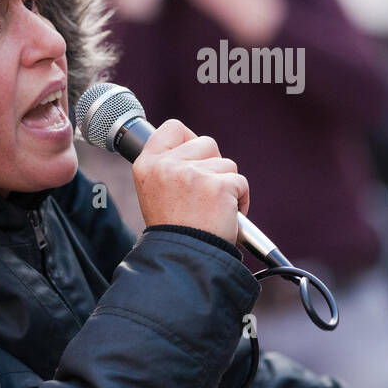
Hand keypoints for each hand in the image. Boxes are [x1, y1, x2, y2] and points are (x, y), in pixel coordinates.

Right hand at [132, 119, 248, 244]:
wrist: (184, 259)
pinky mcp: (218, 186)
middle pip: (206, 143)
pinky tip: (225, 217)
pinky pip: (240, 182)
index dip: (189, 140)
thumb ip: (170, 168)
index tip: (194, 160)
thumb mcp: (157, 194)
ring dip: (227, 185)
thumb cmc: (174, 232)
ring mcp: (193, 174)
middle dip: (212, 166)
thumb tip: (197, 150)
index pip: (173, 128)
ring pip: (227, 163)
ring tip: (213, 210)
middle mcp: (167, 165)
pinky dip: (240, 200)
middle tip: (204, 195)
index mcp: (147, 165)